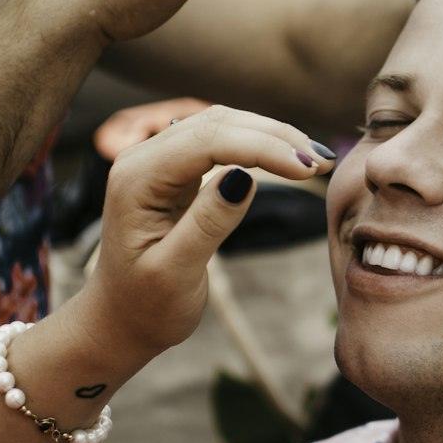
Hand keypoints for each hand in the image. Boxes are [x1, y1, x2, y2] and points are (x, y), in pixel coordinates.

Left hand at [82, 105, 333, 363]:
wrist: (120, 319)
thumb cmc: (145, 305)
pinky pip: (221, 142)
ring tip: (314, 160)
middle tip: (322, 163)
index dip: (263, 148)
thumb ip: (207, 223)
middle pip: (218, 123)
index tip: (307, 169)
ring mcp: (159, 161)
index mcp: (137, 179)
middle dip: (274, 137)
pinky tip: (287, 159)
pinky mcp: (176, 171)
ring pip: (222, 126)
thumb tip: (243, 177)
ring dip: (271, 137)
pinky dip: (258, 147)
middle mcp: (143, 159)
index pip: (209, 141)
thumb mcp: (175, 273)